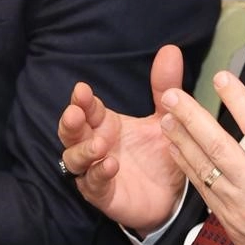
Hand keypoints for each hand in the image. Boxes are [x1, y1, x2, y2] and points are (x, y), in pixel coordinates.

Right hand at [57, 45, 187, 234]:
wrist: (174, 195)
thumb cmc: (161, 153)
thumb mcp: (165, 117)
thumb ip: (165, 87)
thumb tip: (171, 49)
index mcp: (105, 124)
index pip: (86, 108)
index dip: (82, 100)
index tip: (82, 90)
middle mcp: (95, 145)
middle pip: (70, 132)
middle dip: (69, 122)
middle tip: (75, 113)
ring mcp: (95, 170)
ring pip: (74, 159)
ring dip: (83, 150)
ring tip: (100, 144)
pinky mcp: (103, 195)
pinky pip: (92, 184)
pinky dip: (98, 174)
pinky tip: (110, 164)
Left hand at [162, 71, 244, 244]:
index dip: (238, 101)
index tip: (222, 79)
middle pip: (220, 148)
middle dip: (193, 119)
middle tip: (173, 95)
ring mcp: (242, 211)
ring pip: (206, 170)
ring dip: (182, 142)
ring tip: (164, 117)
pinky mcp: (231, 225)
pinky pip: (205, 192)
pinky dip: (188, 169)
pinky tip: (176, 152)